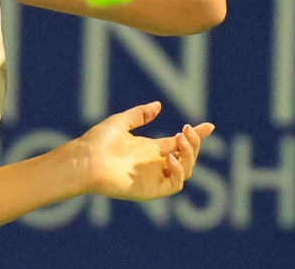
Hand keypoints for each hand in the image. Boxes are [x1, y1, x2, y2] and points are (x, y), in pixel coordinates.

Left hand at [73, 101, 213, 200]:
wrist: (85, 160)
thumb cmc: (98, 141)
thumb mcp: (121, 122)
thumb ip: (140, 115)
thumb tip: (158, 105)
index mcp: (150, 149)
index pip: (179, 143)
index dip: (196, 135)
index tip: (209, 125)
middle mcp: (155, 164)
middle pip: (186, 156)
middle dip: (194, 143)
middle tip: (188, 130)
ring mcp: (154, 177)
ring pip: (185, 170)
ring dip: (189, 155)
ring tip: (182, 139)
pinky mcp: (151, 190)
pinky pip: (174, 185)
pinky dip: (179, 171)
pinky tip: (171, 157)